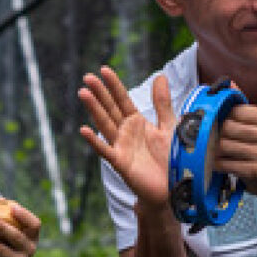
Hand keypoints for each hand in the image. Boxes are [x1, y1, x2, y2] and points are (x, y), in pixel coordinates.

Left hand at [0, 202, 40, 256]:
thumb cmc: (10, 247)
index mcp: (32, 236)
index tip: (12, 206)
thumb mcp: (12, 235)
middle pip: (17, 237)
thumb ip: (8, 220)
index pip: (34, 224)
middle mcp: (29, 248)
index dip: (24, 215)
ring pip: (2, 249)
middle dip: (3, 227)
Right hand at [78, 66, 174, 208]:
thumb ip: (162, 103)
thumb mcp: (169, 125)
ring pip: (105, 124)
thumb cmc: (170, 158)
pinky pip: (106, 151)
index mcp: (137, 122)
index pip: (123, 99)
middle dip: (100, 93)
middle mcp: (126, 132)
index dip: (114, 85)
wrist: (173, 187)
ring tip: (83, 93)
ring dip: (94, 109)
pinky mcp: (121, 163)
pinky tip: (84, 130)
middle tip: (88, 77)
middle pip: (110, 109)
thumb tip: (160, 76)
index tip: (104, 69)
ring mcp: (121, 147)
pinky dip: (95, 141)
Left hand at [212, 101, 256, 198]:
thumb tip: (229, 84)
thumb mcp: (256, 124)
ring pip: (224, 145)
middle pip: (228, 127)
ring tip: (213, 149)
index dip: (222, 115)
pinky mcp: (256, 171)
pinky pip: (225, 163)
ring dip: (213, 148)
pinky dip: (217, 163)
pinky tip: (218, 162)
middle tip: (210, 136)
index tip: (215, 120)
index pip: (237, 110)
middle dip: (216, 132)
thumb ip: (242, 105)